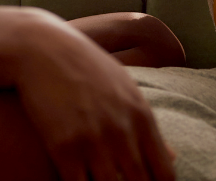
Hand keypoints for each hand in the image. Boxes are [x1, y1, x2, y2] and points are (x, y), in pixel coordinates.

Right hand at [14, 11, 175, 180]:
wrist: (42, 48)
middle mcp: (122, 131)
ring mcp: (94, 140)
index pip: (164, 173)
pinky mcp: (64, 148)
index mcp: (141, 117)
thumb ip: (147, 125)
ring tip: (97, 180)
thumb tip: (173, 156)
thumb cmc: (85, 67)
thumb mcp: (124, 88)